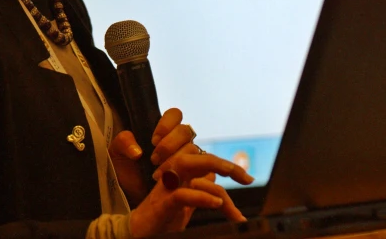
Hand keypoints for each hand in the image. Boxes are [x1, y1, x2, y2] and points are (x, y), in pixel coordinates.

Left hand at [109, 108, 196, 202]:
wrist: (127, 194)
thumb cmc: (123, 169)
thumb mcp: (116, 152)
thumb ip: (123, 142)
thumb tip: (137, 151)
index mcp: (162, 131)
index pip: (175, 115)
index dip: (167, 124)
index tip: (153, 140)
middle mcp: (178, 142)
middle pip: (185, 131)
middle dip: (170, 145)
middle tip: (153, 159)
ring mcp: (187, 158)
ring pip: (193, 149)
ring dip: (176, 161)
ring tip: (157, 175)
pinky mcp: (193, 175)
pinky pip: (202, 169)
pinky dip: (188, 174)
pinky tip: (172, 182)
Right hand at [129, 152, 254, 237]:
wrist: (137, 233)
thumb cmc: (162, 218)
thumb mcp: (186, 204)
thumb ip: (199, 191)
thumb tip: (217, 181)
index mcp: (180, 174)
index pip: (206, 165)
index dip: (229, 171)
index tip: (248, 179)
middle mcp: (172, 176)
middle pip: (196, 155)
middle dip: (224, 162)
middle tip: (247, 177)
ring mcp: (165, 188)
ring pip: (186, 163)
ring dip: (212, 165)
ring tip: (233, 175)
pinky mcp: (161, 204)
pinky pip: (181, 194)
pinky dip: (200, 197)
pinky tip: (216, 203)